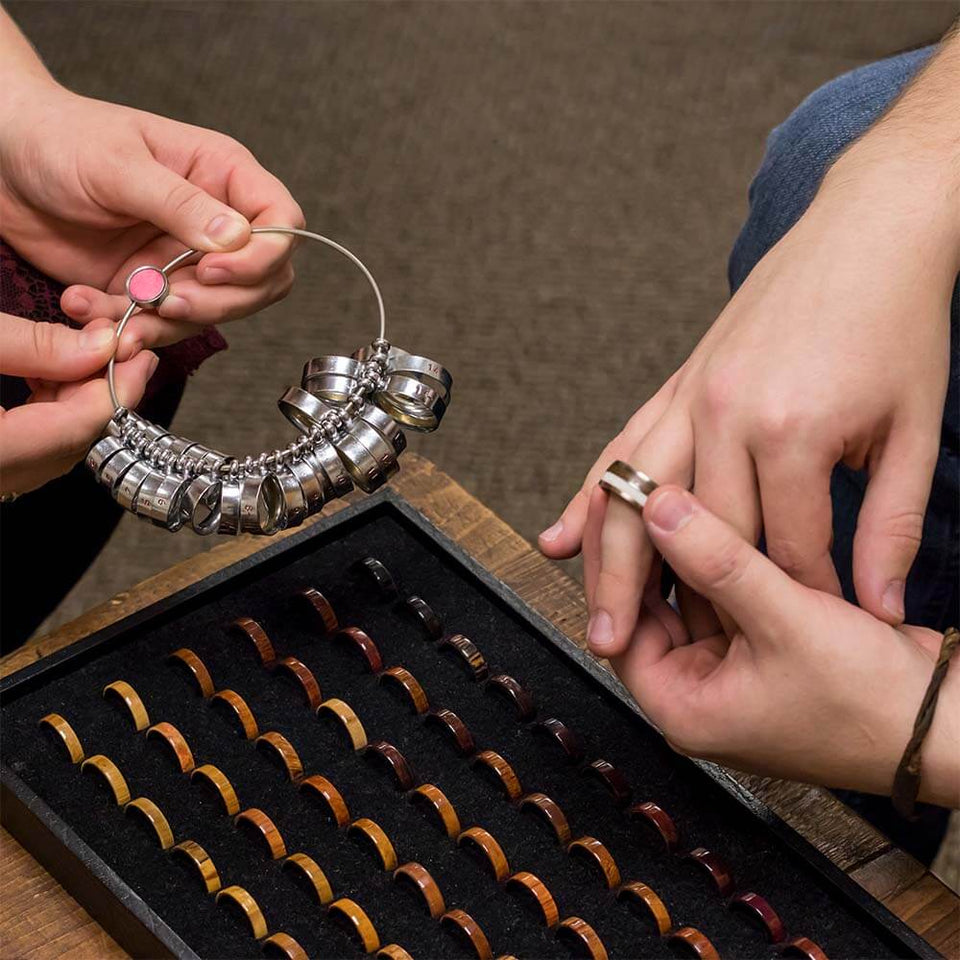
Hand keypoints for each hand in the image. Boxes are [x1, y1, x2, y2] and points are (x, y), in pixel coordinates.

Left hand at [0, 75, 302, 359]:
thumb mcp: (119, 164)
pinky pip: (164, 326)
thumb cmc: (61, 138)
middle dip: (219, 303)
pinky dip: (131, 330)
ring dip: (169, 324)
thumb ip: (179, 203)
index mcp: (222, 176)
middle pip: (261, 282)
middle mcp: (215, 222)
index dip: (263, 257)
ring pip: (216, 313)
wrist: (3, 163)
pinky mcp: (153, 289)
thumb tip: (237, 239)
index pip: (282, 223)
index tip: (213, 270)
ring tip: (121, 312)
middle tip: (168, 301)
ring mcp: (186, 260)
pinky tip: (90, 308)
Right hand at [0, 313, 156, 495]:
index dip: (119, 389)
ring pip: (54, 445)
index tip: (142, 356)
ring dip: (75, 398)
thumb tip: (102, 347)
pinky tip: (47, 373)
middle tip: (119, 346)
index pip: (80, 428)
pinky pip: (30, 445)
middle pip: (73, 440)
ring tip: (81, 349)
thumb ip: (37, 345)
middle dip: (102, 390)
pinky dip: (47, 410)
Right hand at [541, 143, 955, 654]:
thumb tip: (879, 606)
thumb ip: (892, 525)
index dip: (793, 601)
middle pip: (683, 536)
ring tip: (597, 624)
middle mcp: (722, 414)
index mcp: (788, 430)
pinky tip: (564, 536)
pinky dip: (591, 498)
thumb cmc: (897, 323)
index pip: (780, 548)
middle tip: (643, 663)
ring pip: (630, 498)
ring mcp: (690, 395)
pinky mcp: (677, 382)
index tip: (793, 638)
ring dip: (608, 566)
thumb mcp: (914, 428)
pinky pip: (622, 450)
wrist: (868, 230)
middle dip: (671, 606)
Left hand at [613, 484, 958, 805]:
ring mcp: (730, 676)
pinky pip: (724, 603)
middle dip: (645, 553)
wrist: (947, 726)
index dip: (611, 565)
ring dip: (684, 555)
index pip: (618, 628)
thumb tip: (655, 507)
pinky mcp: (761, 656)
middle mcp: (698, 696)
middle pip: (649, 611)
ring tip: (670, 494)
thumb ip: (717, 560)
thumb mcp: (785, 619)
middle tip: (634, 492)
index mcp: (684, 708)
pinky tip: (716, 521)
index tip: (609, 508)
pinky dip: (719, 567)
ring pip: (687, 602)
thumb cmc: (872, 698)